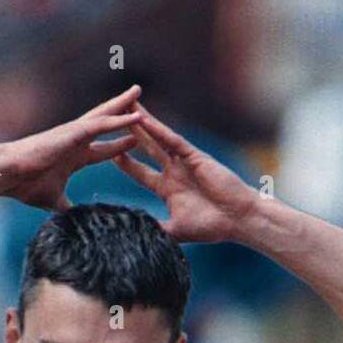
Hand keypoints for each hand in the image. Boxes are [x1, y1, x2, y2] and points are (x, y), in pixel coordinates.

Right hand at [4, 85, 142, 211]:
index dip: (120, 145)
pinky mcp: (73, 132)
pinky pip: (102, 124)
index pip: (104, 150)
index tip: (136, 140)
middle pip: (105, 124)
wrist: (10, 174)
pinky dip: (119, 120)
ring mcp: (75, 134)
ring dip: (123, 105)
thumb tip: (75, 223)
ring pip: (104, 116)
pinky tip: (136, 116)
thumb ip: (67, 209)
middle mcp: (77, 141)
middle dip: (122, 114)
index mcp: (75, 157)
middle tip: (140, 103)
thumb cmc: (26, 186)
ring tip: (138, 92)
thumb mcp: (54, 202)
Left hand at [114, 106, 258, 242]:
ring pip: (157, 137)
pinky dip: (158, 130)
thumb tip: (131, 237)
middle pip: (145, 148)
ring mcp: (184, 161)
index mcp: (168, 189)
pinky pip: (172, 140)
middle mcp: (173, 171)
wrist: (237, 219)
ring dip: (140, 122)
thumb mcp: (175, 231)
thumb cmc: (211, 227)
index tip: (105, 152)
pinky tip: (144, 119)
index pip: (140, 172)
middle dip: (128, 133)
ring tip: (123, 106)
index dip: (123, 162)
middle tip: (110, 118)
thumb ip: (154, 230)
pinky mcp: (195, 156)